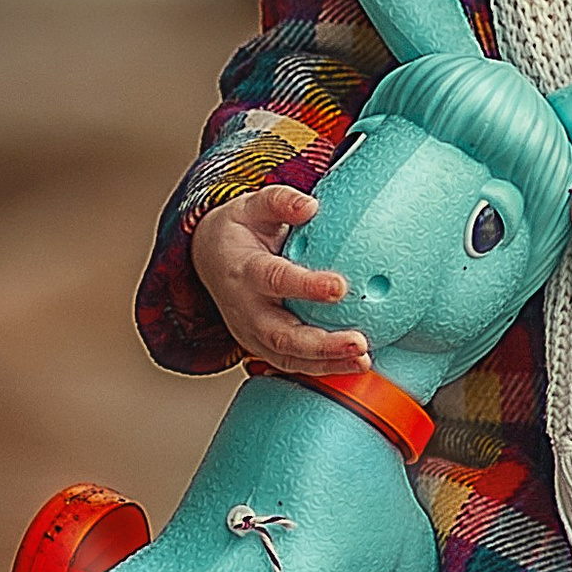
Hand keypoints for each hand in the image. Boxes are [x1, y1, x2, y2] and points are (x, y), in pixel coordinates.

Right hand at [190, 183, 369, 376]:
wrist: (209, 259)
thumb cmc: (239, 232)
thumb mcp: (251, 206)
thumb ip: (279, 202)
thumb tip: (310, 205)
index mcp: (243, 270)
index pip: (275, 280)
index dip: (306, 286)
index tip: (340, 286)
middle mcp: (245, 308)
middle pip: (281, 334)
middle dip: (321, 344)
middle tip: (358, 342)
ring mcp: (251, 333)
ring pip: (288, 356)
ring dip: (327, 363)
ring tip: (362, 360)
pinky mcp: (261, 348)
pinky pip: (292, 364)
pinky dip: (323, 370)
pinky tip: (355, 365)